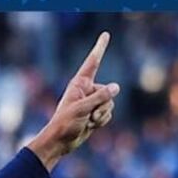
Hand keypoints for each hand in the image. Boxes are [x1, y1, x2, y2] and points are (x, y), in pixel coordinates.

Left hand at [28, 32, 119, 170]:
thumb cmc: (66, 122)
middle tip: (88, 115)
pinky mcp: (95, 113)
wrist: (61, 142)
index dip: (100, 48)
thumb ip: (100, 97)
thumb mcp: (83, 108)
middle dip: (102, 106)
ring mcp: (92, 102)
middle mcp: (87, 90)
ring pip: (110, 104)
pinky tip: (90, 125)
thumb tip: (116, 87)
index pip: (92, 62)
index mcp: (80, 84)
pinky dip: (102, 121)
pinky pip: (108, 114)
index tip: (105, 35)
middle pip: (108, 92)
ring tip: (87, 121)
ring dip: (101, 115)